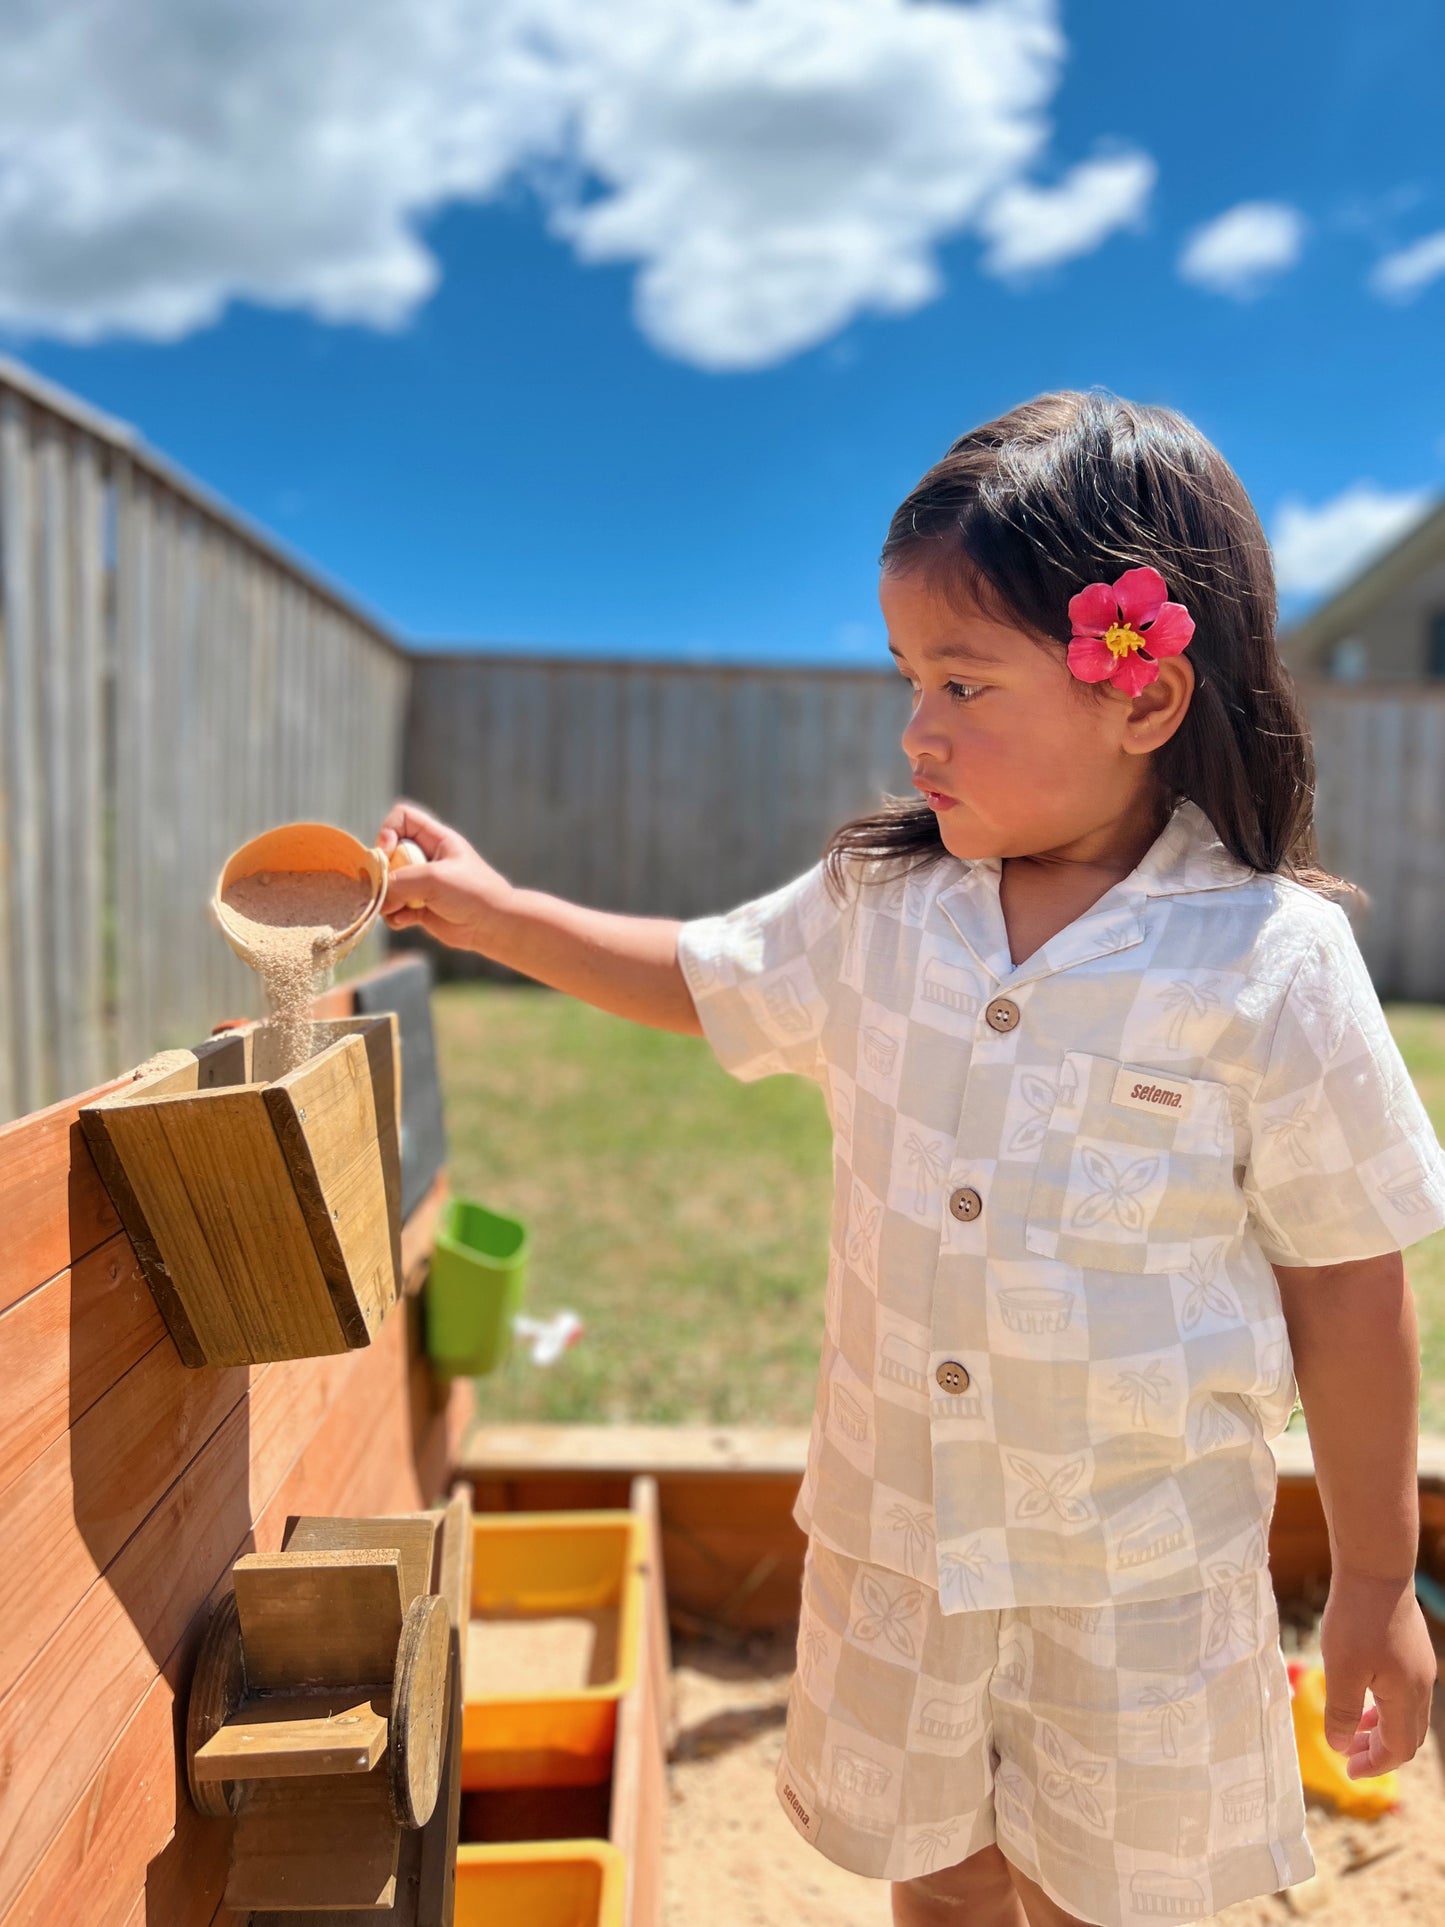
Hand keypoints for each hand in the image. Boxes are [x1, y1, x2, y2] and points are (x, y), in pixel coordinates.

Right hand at [375, 800, 514, 953]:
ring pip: (388, 884)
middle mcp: (426, 858)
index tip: (390, 852)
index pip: (402, 818)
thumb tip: (377, 896)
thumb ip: (400, 882)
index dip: (388, 832)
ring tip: (397, 909)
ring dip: (387, 898)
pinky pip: (394, 908)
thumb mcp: (434, 878)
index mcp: (436, 839)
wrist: (493, 926)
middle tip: (391, 888)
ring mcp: (421, 883)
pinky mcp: (419, 907)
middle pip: (388, 854)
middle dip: (383, 873)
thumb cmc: (472, 892)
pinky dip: (395, 915)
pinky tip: (406, 921)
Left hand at [1319, 1569, 1435, 1776]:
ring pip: (1406, 1713)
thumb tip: (1341, 1747)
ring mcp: (1420, 1666)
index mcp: (1407, 1696)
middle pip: (1407, 1736)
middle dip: (1379, 1751)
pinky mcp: (1412, 1649)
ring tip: (1352, 1729)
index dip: (1374, 1765)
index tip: (1348, 1771)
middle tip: (1348, 1754)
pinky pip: (1403, 1691)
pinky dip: (1384, 1704)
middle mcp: (1421, 1685)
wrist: (1375, 1569)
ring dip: (1381, 1727)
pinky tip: (1361, 1694)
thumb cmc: (1356, 1619)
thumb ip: (1343, 1712)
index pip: (1398, 1749)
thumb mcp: (1342, 1669)